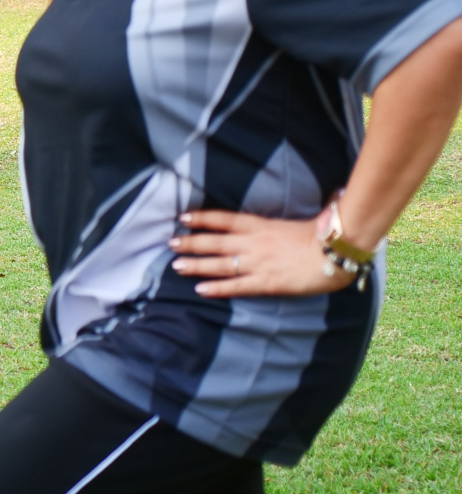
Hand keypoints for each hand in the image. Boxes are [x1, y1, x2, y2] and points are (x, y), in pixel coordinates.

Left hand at [169, 209, 355, 297]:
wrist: (337, 252)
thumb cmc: (322, 235)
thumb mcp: (291, 222)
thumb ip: (274, 223)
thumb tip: (266, 217)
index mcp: (260, 225)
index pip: (223, 219)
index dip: (202, 218)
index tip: (183, 217)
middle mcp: (254, 243)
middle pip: (215, 242)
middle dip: (191, 242)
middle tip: (170, 242)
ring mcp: (259, 263)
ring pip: (220, 264)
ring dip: (197, 265)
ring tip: (176, 265)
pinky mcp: (267, 282)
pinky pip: (237, 286)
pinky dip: (218, 288)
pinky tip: (200, 289)